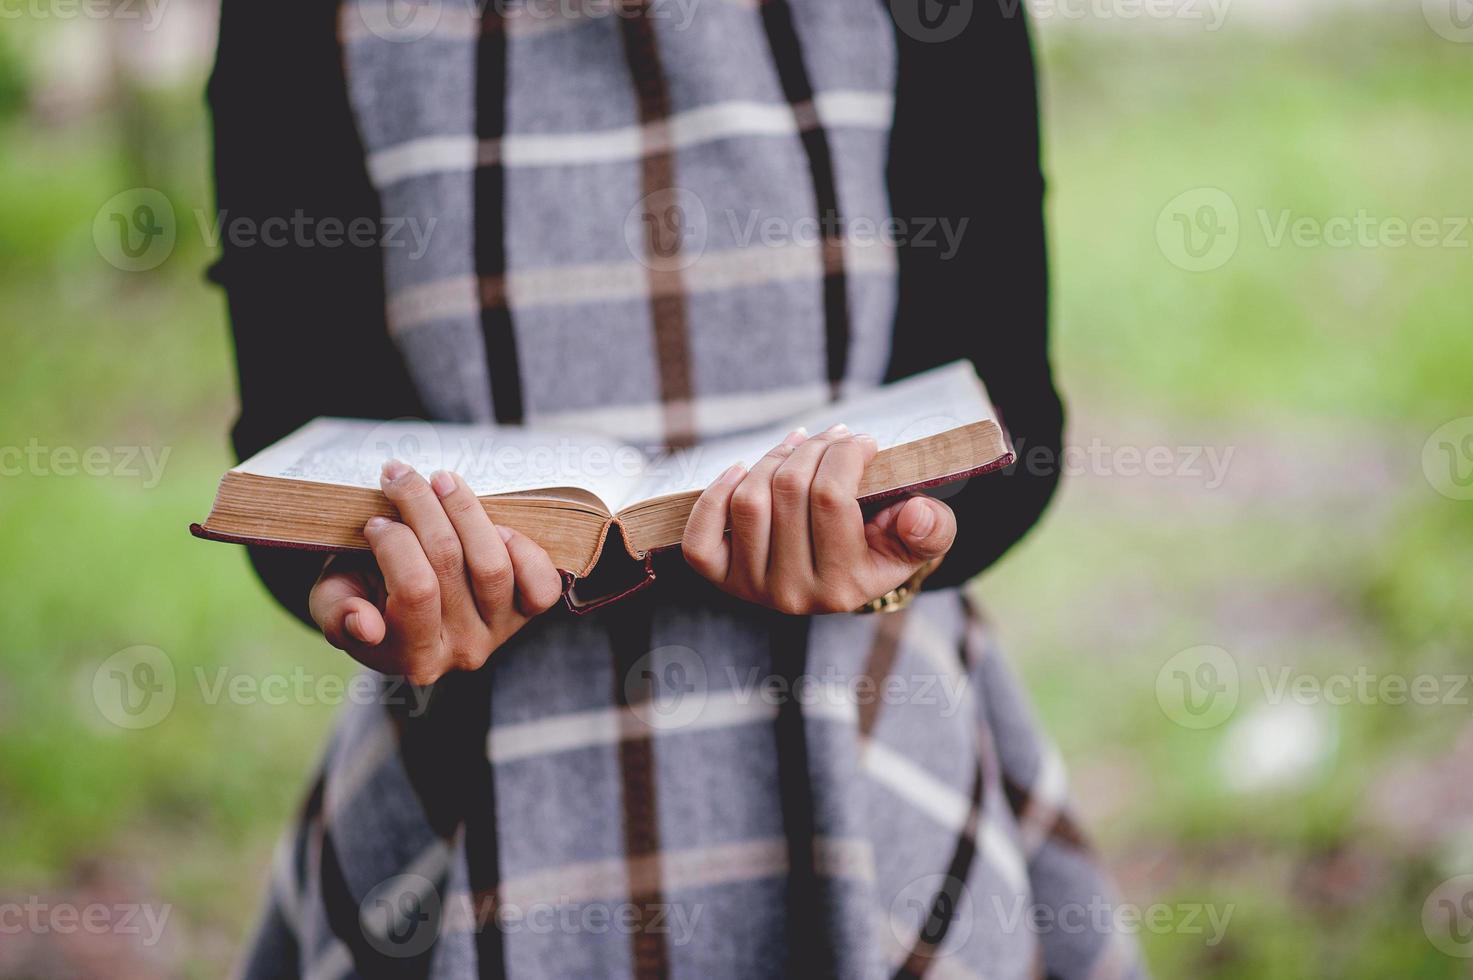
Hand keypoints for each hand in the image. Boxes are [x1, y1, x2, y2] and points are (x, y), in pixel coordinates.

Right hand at [308, 461, 563, 684]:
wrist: (405, 600)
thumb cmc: (364, 594)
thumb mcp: (333, 604)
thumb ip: (338, 616)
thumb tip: (364, 625)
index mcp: (414, 657)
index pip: (414, 590)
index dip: (394, 542)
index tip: (374, 520)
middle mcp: (463, 651)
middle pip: (450, 564)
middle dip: (421, 506)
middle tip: (399, 476)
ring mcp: (501, 632)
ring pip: (493, 565)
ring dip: (465, 510)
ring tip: (441, 480)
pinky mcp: (528, 611)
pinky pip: (541, 583)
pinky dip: (522, 548)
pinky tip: (492, 526)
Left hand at [682, 424, 956, 614]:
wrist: (842, 576)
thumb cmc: (882, 546)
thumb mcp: (919, 540)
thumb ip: (932, 528)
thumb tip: (917, 512)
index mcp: (844, 588)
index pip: (832, 497)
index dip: (846, 453)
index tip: (862, 440)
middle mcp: (793, 595)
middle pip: (788, 491)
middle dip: (814, 448)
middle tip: (833, 436)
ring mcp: (751, 588)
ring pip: (748, 500)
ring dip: (773, 459)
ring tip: (799, 445)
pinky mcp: (719, 577)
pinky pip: (700, 535)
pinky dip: (715, 494)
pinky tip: (741, 469)